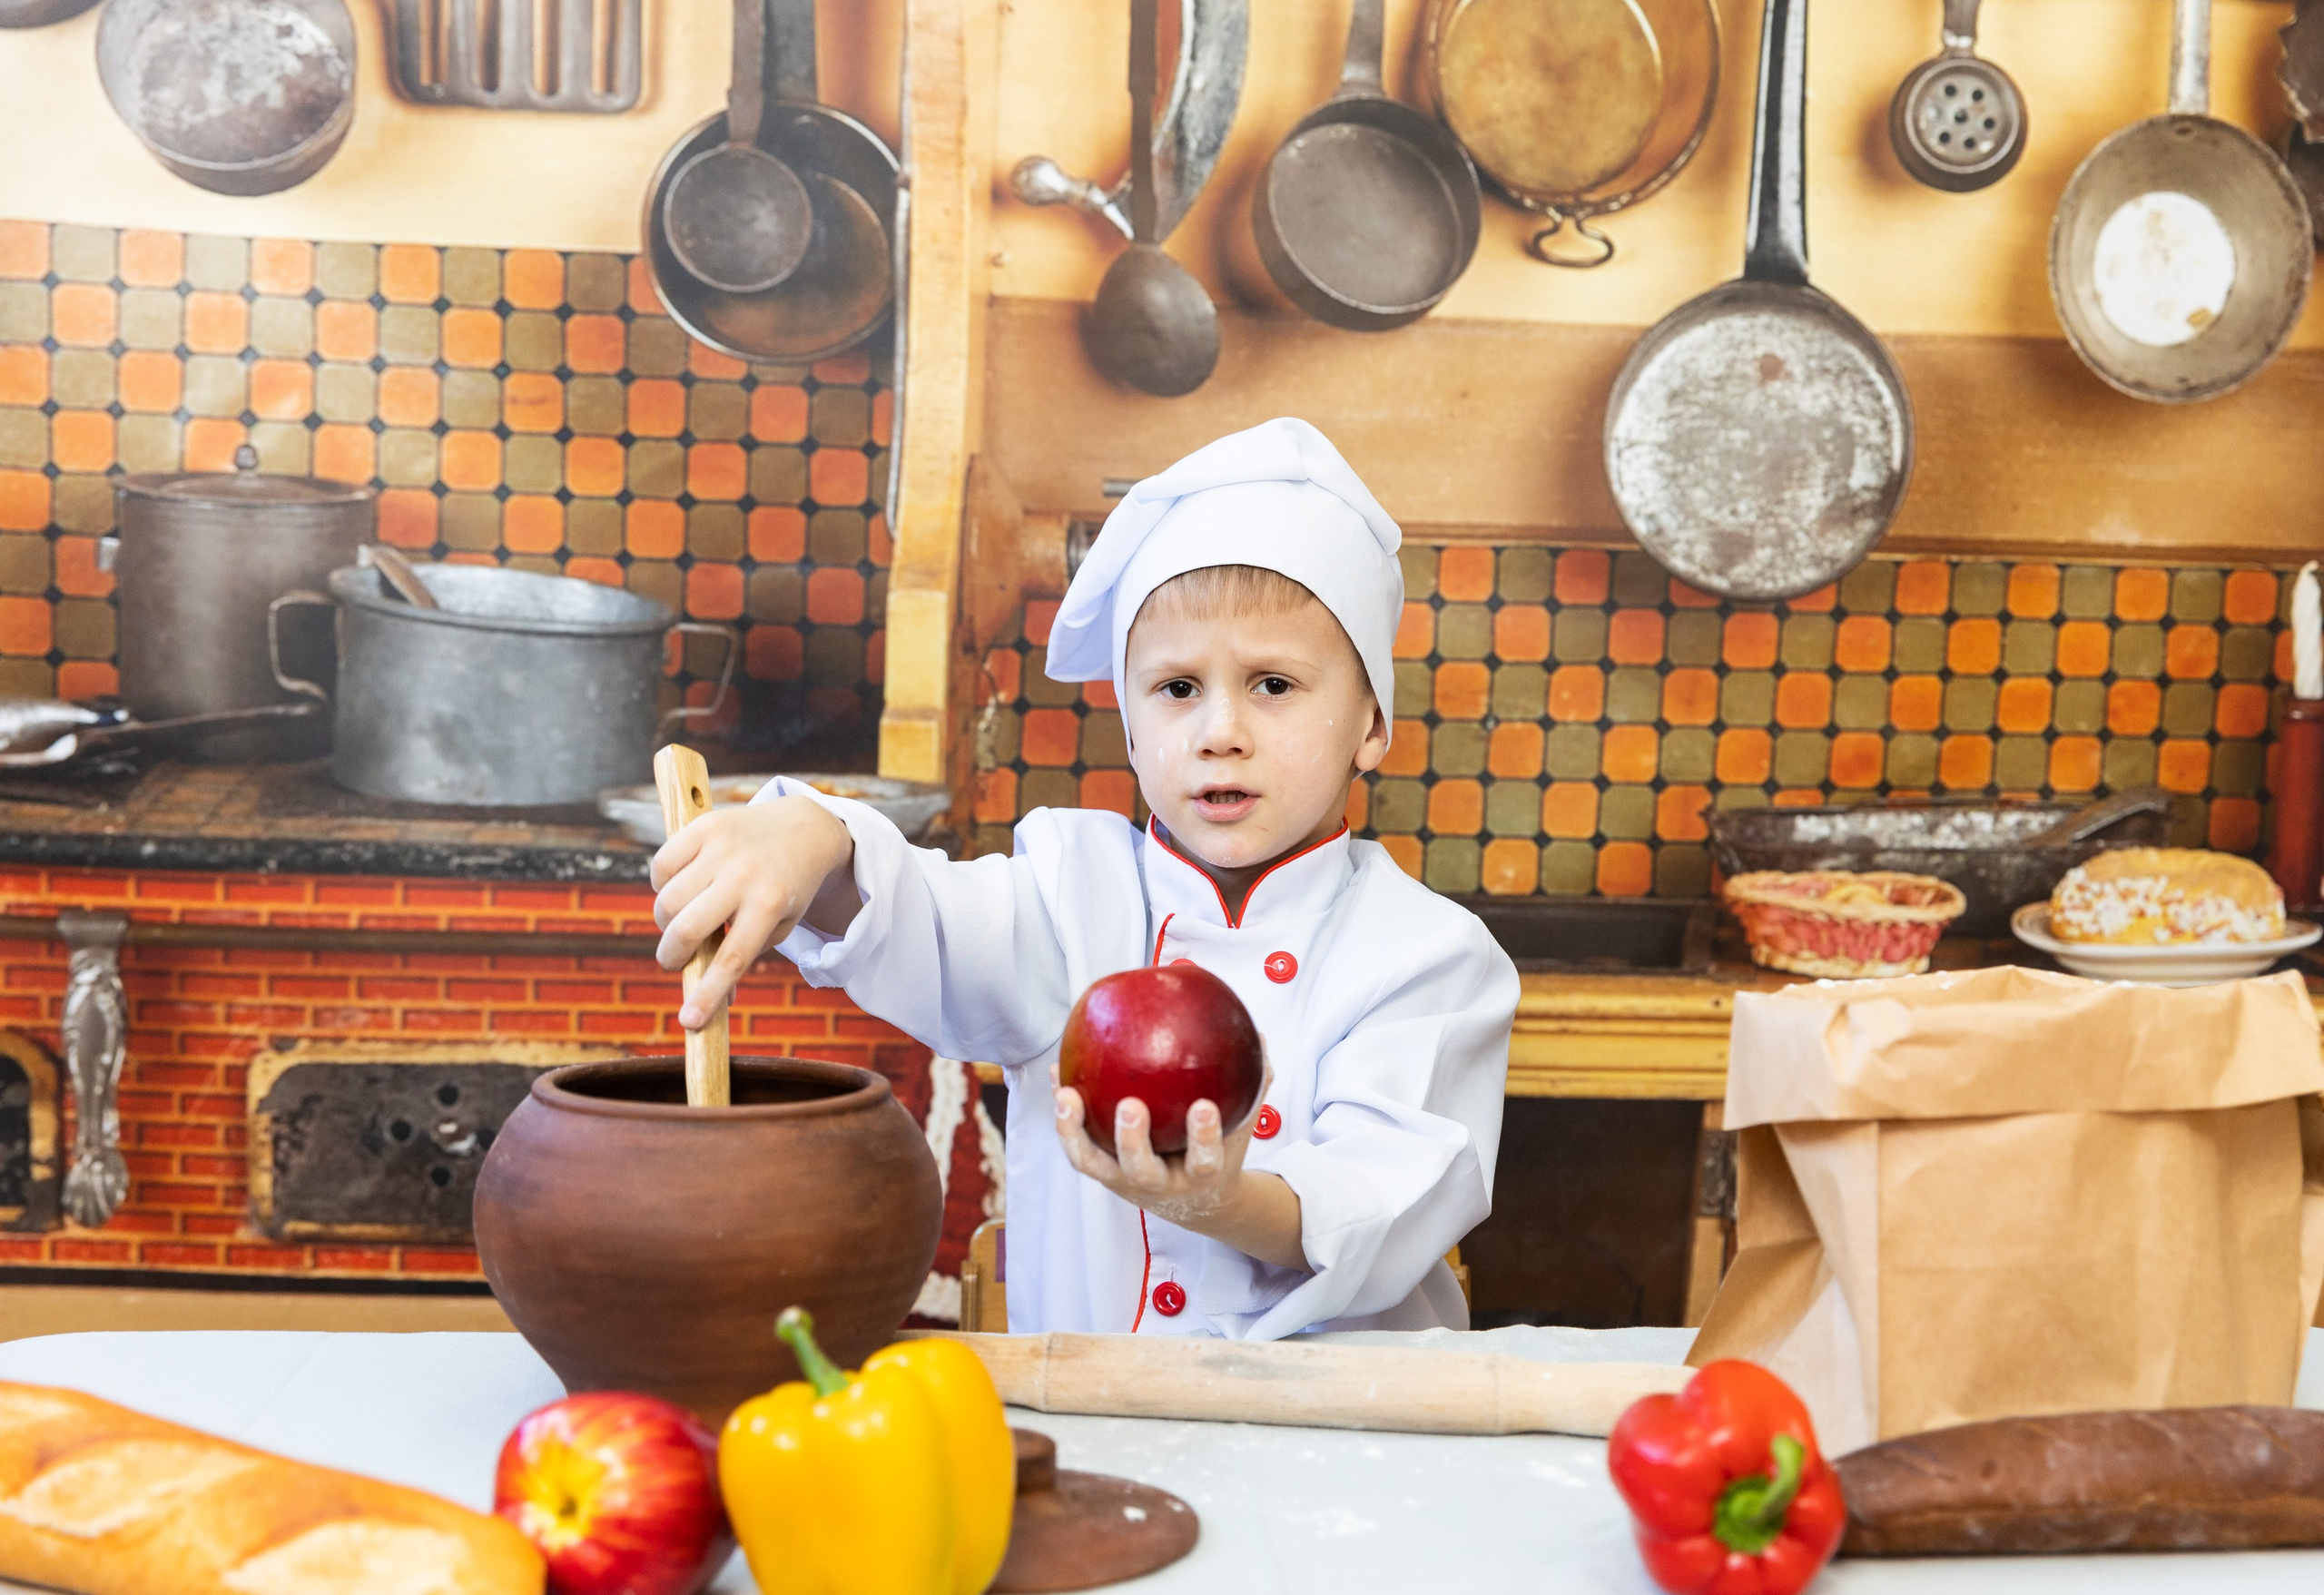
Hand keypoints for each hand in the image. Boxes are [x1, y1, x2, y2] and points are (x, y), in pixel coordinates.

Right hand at [650, 795, 854, 1027]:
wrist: (803, 830)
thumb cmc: (785, 890)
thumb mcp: (779, 926)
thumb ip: (743, 957)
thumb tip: (709, 1000)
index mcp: (770, 904)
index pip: (731, 960)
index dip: (707, 994)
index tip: (688, 1022)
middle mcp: (744, 875)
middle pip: (687, 930)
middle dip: (671, 956)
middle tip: (674, 961)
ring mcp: (722, 848)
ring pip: (667, 900)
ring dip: (666, 922)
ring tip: (682, 921)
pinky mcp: (704, 826)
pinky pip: (661, 866)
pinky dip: (661, 884)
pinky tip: (679, 887)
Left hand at [1053, 1064, 1305, 1268]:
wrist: (1195, 1203)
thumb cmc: (1218, 1151)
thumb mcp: (1240, 1126)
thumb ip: (1250, 1086)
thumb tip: (1258, 1037)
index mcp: (1199, 1174)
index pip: (1204, 1161)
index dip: (1203, 1138)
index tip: (1203, 1107)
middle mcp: (1158, 1183)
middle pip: (1142, 1170)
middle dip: (1133, 1141)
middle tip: (1129, 1105)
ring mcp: (1124, 1180)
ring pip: (1095, 1164)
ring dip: (1076, 1132)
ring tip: (1067, 1095)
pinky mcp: (1101, 1172)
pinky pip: (1077, 1146)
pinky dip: (1065, 1116)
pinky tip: (1058, 1076)